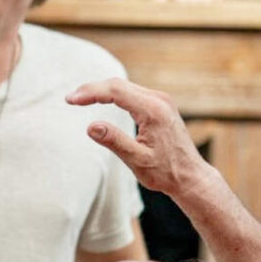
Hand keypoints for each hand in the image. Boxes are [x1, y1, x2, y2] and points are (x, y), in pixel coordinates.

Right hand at [66, 78, 210, 197]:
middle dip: (92, 89)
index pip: (115, 91)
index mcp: (153, 111)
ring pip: (124, 87)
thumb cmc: (166, 172)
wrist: (191, 177)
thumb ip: (115, 141)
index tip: (70, 100)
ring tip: (80, 98)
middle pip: (118, 84)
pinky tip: (101, 99)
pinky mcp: (160, 106)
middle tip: (70, 99)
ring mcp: (161, 101)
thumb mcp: (138, 160)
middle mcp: (159, 100)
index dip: (90, 92)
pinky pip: (132, 93)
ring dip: (101, 90)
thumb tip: (91, 126)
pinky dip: (113, 94)